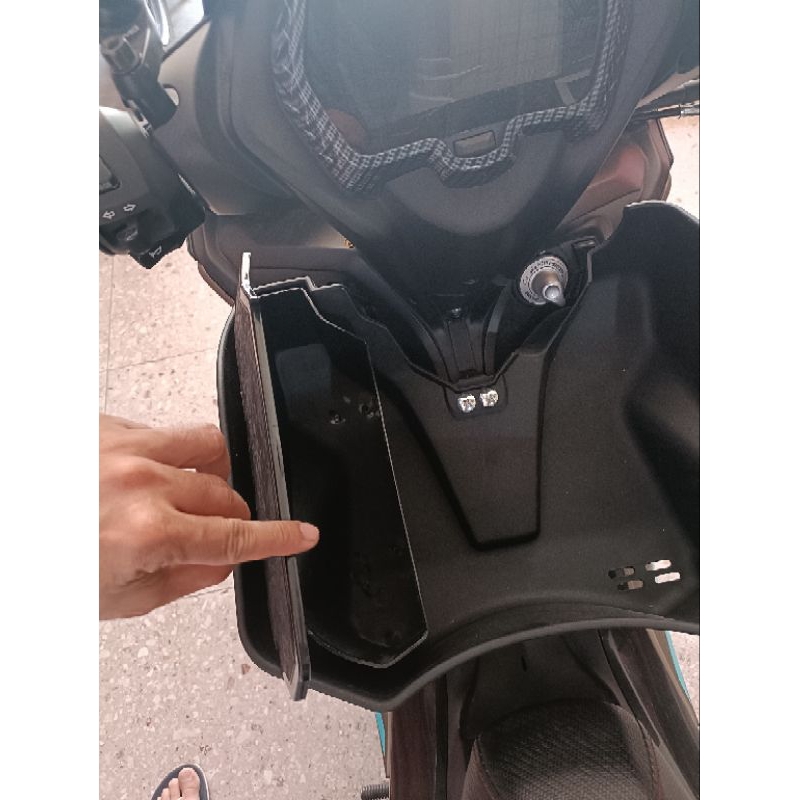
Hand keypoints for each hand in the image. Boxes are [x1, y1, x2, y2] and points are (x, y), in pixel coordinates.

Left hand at [99, 414, 318, 618]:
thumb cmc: (46, 568)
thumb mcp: (119, 598)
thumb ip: (185, 580)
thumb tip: (225, 559)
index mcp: (147, 532)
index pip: (236, 536)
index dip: (279, 537)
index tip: (302, 535)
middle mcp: (140, 482)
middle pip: (226, 494)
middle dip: (227, 518)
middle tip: (201, 534)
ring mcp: (124, 447)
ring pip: (210, 444)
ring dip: (212, 472)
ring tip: (184, 492)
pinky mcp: (109, 425)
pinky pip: (164, 431)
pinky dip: (166, 457)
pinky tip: (139, 479)